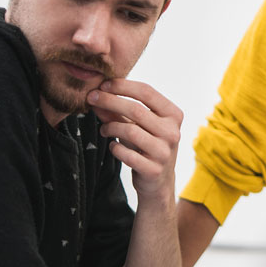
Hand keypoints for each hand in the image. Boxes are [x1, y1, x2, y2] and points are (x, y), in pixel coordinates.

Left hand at [87, 79, 182, 205]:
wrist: (159, 181)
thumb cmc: (147, 146)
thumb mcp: (137, 125)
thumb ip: (118, 111)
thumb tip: (96, 96)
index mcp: (173, 115)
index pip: (147, 92)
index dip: (122, 86)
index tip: (103, 85)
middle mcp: (173, 132)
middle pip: (136, 109)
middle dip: (110, 101)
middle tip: (92, 99)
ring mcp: (164, 152)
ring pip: (130, 131)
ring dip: (110, 126)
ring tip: (103, 129)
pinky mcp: (153, 170)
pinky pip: (126, 153)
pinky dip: (115, 147)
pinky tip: (113, 146)